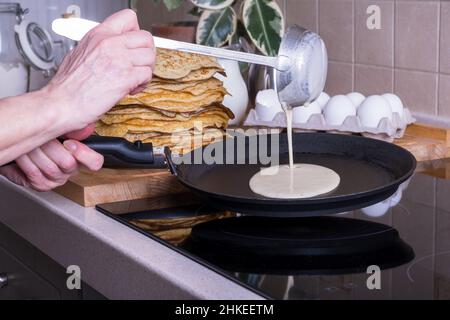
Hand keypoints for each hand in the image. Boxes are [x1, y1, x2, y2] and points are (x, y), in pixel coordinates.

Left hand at [0, 127, 103, 191]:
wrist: (18, 145)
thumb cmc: (39, 135)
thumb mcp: (60, 128)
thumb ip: (73, 127)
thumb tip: (84, 125)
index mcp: (80, 155)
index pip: (94, 161)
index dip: (83, 154)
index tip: (69, 143)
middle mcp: (71, 169)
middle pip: (68, 163)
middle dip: (50, 146)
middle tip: (41, 138)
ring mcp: (57, 179)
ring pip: (50, 168)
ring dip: (34, 153)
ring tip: (28, 144)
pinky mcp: (42, 185)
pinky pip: (35, 175)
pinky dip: (25, 162)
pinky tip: (22, 155)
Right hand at [45, 9, 155, 131]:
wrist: (61, 103)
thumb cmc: (67, 85)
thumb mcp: (80, 52)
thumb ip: (100, 46)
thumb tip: (115, 48)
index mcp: (98, 34)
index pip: (128, 17)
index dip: (136, 32)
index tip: (133, 46)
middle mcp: (110, 43)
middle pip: (146, 38)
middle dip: (146, 54)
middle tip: (138, 65)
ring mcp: (119, 59)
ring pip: (150, 56)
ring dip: (146, 70)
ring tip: (134, 80)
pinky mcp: (126, 77)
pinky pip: (147, 74)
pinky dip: (143, 84)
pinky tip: (130, 89)